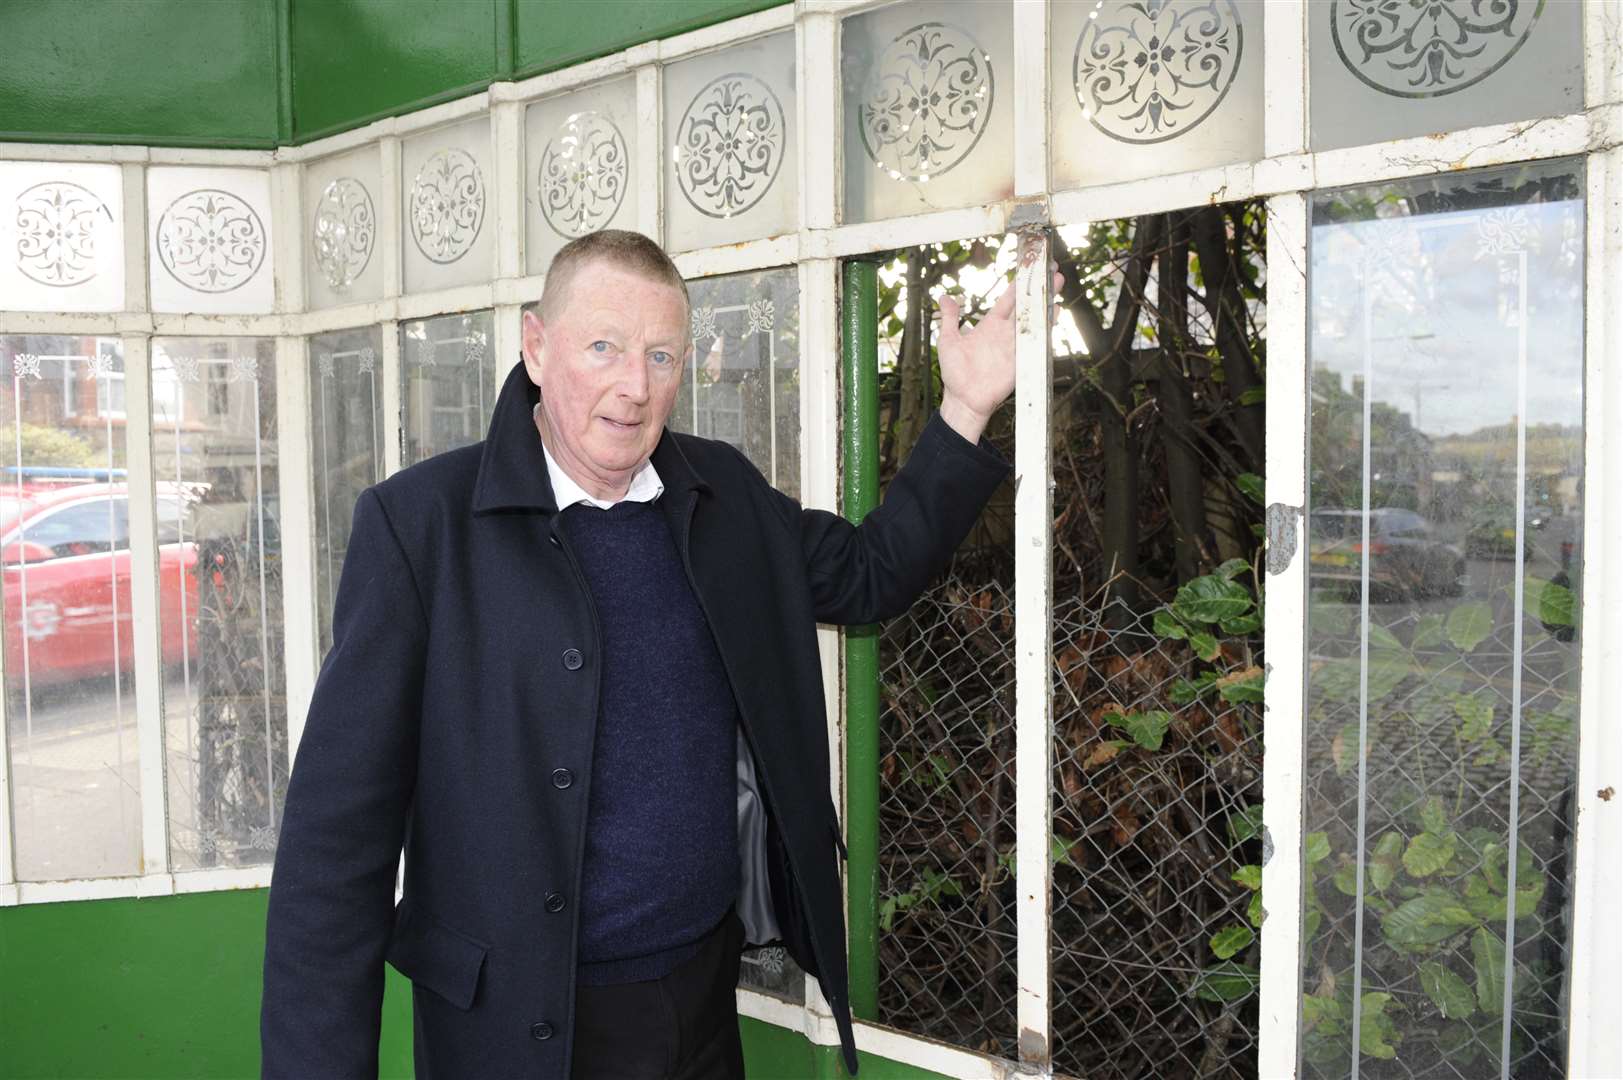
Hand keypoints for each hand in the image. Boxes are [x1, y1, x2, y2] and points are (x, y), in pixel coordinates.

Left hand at [934, 267, 1062, 443]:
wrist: (964, 399)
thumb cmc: (955, 372)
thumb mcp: (948, 341)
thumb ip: (950, 319)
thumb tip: (944, 297)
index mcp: (990, 325)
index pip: (1008, 299)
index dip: (1018, 283)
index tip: (1028, 267)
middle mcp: (1006, 333)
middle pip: (1027, 305)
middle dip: (1039, 287)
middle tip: (1053, 269)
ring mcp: (1015, 346)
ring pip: (1034, 320)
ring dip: (1046, 303)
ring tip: (1058, 284)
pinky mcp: (1021, 360)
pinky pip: (1036, 342)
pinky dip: (1046, 328)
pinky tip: (1055, 313)